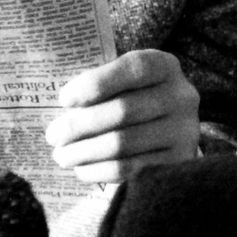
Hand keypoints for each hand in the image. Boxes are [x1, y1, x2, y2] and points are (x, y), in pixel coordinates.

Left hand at [44, 49, 200, 184]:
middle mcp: (182, 96)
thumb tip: (63, 107)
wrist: (168, 130)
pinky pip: (129, 169)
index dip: (95, 83)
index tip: (63, 99)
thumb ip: (98, 85)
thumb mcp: (123, 82)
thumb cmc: (132, 99)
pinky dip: (98, 170)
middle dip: (79, 125)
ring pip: (122, 143)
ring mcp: (184, 131)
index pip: (132, 69)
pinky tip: (81, 169)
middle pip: (123, 111)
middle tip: (53, 135)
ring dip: (83, 151)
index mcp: (165, 66)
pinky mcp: (177, 162)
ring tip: (61, 155)